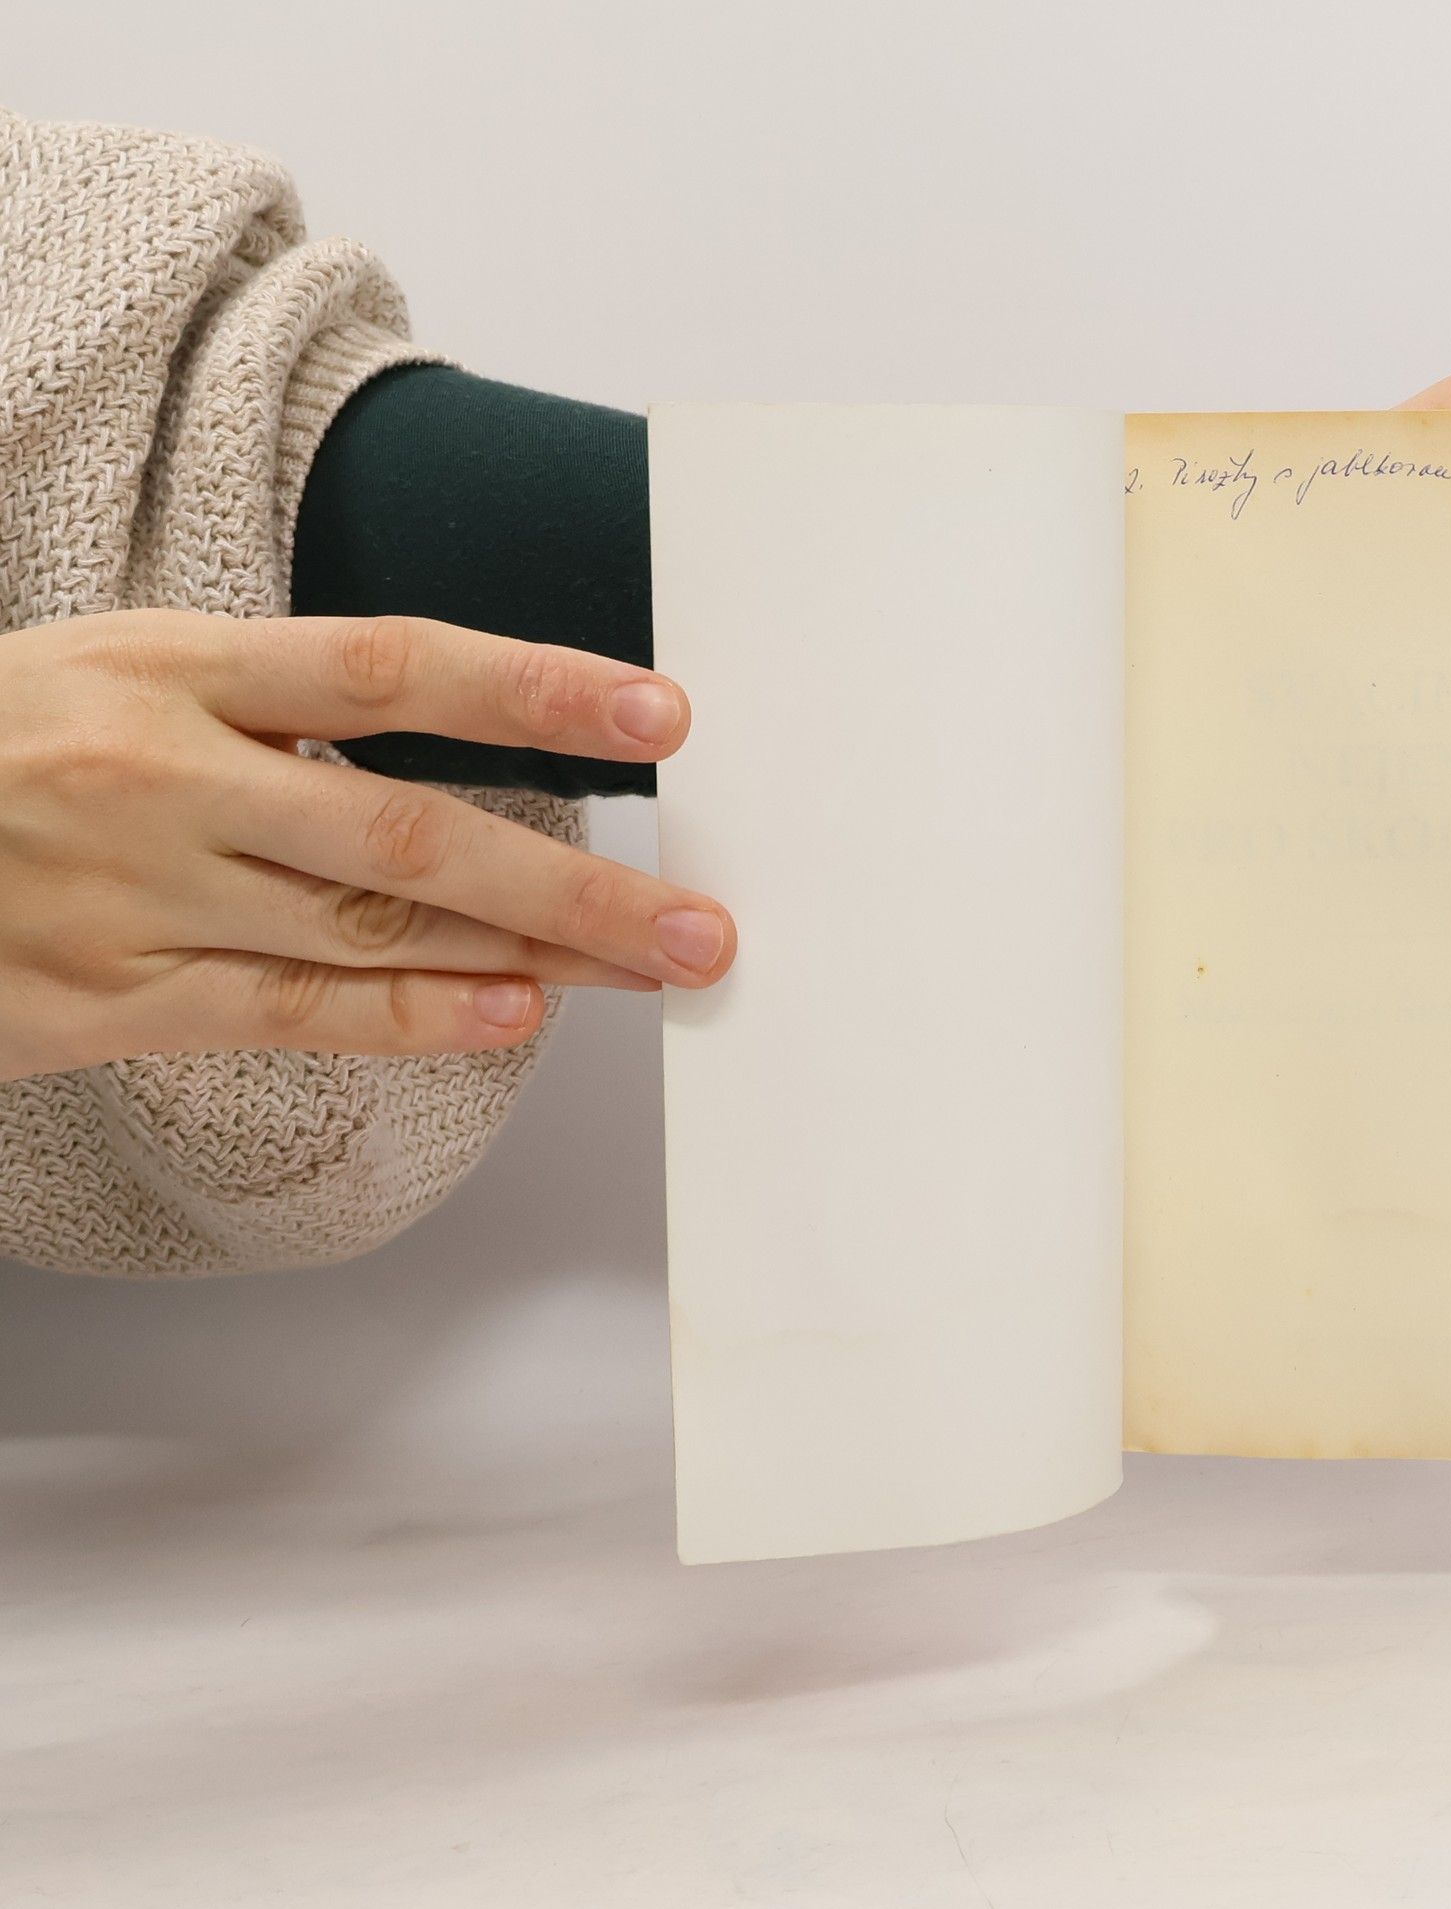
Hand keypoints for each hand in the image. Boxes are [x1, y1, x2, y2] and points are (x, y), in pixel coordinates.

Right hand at [0, 610, 736, 1080]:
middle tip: (701, 920)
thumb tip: (448, 744)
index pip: (388, 667)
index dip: (533, 689)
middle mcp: (162, 776)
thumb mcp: (117, 667)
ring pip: (370, 933)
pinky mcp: (106, 1000)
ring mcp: (137, 894)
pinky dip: (412, 1020)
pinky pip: (289, 1012)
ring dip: (529, 957)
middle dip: (575, 884)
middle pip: (410, 832)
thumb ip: (270, 702)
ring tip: (647, 969)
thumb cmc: (1, 741)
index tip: (660, 712)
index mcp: (170, 666)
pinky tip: (516, 1017)